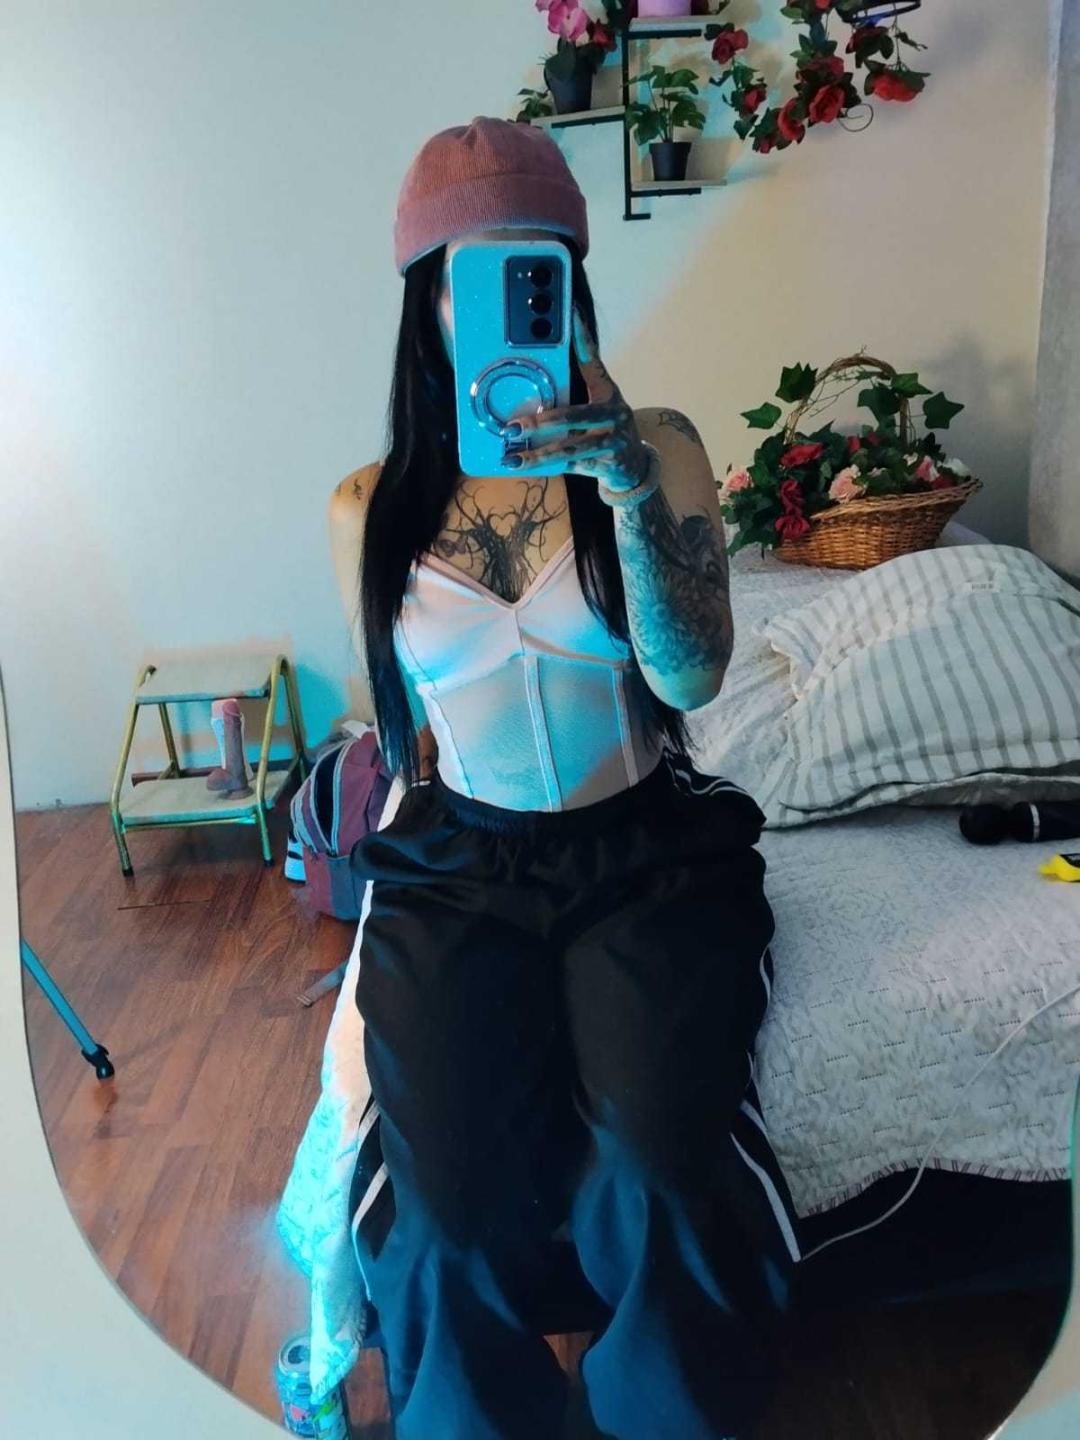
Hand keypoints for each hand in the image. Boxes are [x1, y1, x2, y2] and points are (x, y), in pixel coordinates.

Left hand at [501, 305, 653, 492]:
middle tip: (512, 427)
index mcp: (608, 393)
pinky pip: (573, 466)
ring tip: (512, 459)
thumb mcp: (601, 403)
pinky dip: (550, 468)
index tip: (570, 313)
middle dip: (540, 423)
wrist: (634, 467)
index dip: (581, 338)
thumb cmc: (609, 429)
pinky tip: (529, 468)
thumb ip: (580, 385)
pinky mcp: (609, 465)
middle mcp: (615, 414)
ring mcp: (614, 441)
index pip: (592, 360)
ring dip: (538, 456)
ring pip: (569, 449)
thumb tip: (548, 366)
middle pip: (572, 416)